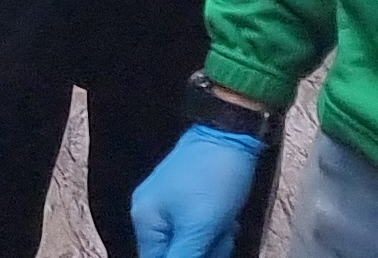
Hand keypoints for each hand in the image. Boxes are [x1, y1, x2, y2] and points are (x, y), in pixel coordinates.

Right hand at [130, 124, 264, 257]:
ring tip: (225, 225)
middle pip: (174, 252)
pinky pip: (196, 225)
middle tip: (220, 237)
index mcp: (144, 219)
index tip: (205, 248)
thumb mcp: (199, 228)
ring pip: (189, 240)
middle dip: (202, 250)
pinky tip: (226, 218)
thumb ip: (183, 257)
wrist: (233, 132)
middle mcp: (150, 210)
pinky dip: (213, 227)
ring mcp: (168, 200)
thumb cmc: (215, 177)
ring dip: (211, 241)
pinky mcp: (187, 194)